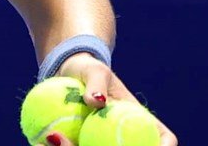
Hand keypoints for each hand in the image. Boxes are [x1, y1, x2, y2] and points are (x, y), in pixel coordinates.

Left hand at [48, 55, 177, 145]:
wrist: (66, 77)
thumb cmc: (87, 70)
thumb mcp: (93, 69)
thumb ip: (96, 82)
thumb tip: (96, 101)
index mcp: (142, 123)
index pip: (164, 139)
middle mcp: (128, 140)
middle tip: (73, 144)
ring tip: (53, 137)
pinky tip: (43, 142)